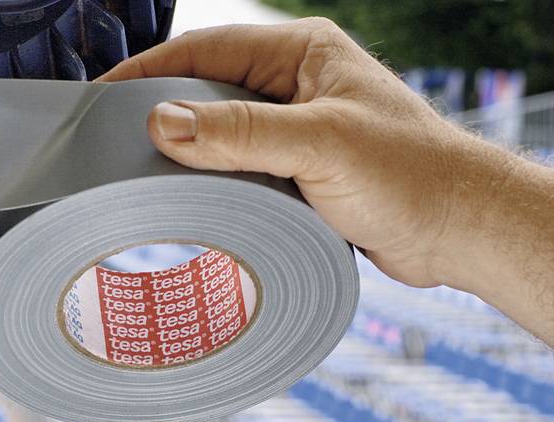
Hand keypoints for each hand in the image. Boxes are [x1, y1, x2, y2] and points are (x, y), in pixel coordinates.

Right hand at [100, 19, 553, 342]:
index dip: (151, 71)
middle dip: (164, 115)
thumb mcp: (318, 144)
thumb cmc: (410, 173)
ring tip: (144, 175)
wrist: (457, 229)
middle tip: (114, 144)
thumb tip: (165, 123)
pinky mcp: (297, 170)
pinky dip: (212, 181)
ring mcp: (294, 129)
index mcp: (301, 54)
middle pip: (206, 91)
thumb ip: (241, 133)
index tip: (105, 96)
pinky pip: (238, 167)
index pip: (206, 50)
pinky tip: (190, 199)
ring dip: (188, 154)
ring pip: (220, 134)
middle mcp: (294, 86)